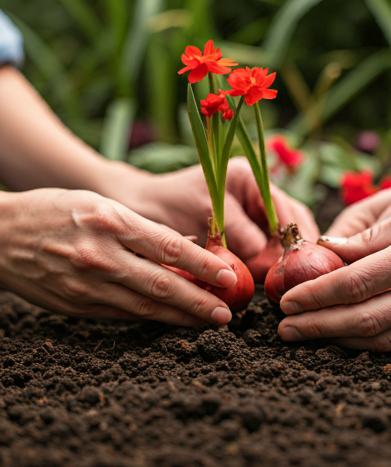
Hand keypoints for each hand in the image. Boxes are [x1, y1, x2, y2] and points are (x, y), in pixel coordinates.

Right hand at [0, 189, 238, 325]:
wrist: (0, 236)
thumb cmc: (56, 211)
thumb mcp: (103, 205)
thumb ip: (145, 229)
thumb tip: (188, 247)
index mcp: (112, 221)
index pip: (170, 248)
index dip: (204, 265)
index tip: (228, 277)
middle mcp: (101, 255)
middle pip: (162, 284)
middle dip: (199, 302)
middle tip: (227, 314)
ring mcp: (86, 285)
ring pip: (145, 307)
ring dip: (180, 318)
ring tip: (207, 323)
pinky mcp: (76, 307)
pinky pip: (122, 315)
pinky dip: (151, 318)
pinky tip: (171, 321)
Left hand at [108, 157, 318, 260]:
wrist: (143, 208)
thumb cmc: (171, 204)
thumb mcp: (208, 215)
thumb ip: (241, 234)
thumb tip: (269, 262)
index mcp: (250, 177)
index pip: (284, 208)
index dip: (289, 237)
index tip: (292, 263)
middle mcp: (256, 192)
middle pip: (290, 221)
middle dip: (292, 248)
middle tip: (295, 275)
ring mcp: (251, 211)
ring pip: (280, 236)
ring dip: (282, 257)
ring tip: (285, 279)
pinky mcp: (243, 229)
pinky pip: (264, 246)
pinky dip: (268, 261)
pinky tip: (269, 277)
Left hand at [278, 182, 390, 349]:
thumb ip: (369, 237)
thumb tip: (325, 250)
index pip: (355, 283)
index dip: (316, 295)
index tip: (287, 300)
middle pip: (364, 320)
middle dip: (317, 327)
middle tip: (284, 329)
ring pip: (382, 340)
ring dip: (338, 341)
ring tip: (306, 335)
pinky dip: (369, 343)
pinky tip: (344, 336)